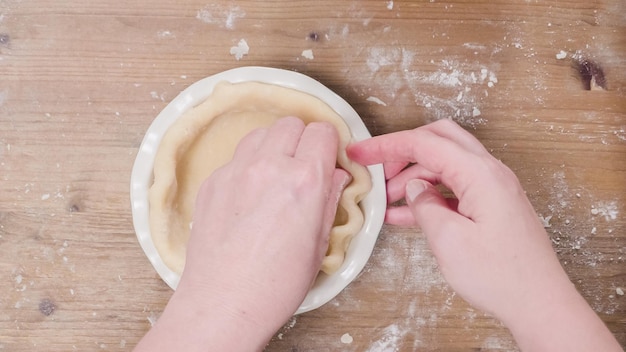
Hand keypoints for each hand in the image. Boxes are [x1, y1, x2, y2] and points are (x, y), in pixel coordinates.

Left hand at [135, 117, 349, 350]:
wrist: (223, 303)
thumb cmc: (273, 285)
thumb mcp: (318, 245)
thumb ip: (329, 200)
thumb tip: (335, 177)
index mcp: (304, 181)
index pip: (322, 131)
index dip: (329, 146)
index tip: (327, 160)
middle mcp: (268, 167)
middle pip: (290, 124)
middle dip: (302, 140)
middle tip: (303, 167)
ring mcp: (235, 172)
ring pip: (260, 134)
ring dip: (273, 147)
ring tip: (276, 176)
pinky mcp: (212, 183)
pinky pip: (236, 158)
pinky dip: (248, 166)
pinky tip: (250, 196)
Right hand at [347, 119, 620, 350]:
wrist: (539, 304)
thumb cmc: (502, 277)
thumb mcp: (448, 240)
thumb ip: (424, 206)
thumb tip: (414, 189)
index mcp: (480, 174)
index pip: (423, 144)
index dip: (385, 145)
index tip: (359, 151)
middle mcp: (490, 173)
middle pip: (439, 140)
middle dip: (404, 151)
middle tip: (379, 169)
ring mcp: (493, 188)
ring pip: (445, 165)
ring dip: (415, 177)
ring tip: (389, 201)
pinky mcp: (492, 205)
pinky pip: (454, 188)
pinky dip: (429, 195)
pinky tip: (406, 214)